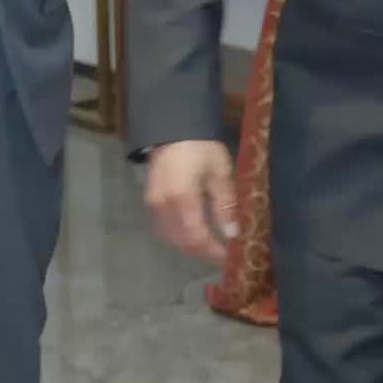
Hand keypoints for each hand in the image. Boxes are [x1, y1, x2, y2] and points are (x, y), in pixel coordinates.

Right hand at [145, 140, 238, 264]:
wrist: (173, 126)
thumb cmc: (201, 146)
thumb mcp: (219, 172)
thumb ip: (225, 205)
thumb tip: (231, 233)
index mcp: (183, 198)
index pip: (197, 237)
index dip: (212, 251)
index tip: (228, 256)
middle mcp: (164, 206)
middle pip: (181, 241)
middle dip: (202, 251)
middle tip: (221, 253)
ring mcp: (154, 203)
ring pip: (170, 236)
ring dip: (189, 244)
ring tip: (210, 244)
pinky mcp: (151, 199)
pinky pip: (164, 226)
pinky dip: (179, 234)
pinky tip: (193, 230)